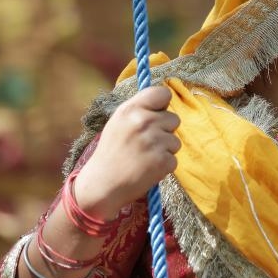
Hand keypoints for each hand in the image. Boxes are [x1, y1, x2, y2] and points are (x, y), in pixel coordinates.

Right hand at [74, 85, 180, 217]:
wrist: (102, 185)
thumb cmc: (111, 152)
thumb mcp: (118, 122)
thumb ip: (139, 110)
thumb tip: (163, 102)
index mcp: (131, 109)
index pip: (163, 93)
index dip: (163, 104)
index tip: (157, 113)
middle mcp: (143, 122)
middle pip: (174, 118)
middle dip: (165, 130)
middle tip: (146, 142)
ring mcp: (154, 142)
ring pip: (176, 140)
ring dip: (165, 149)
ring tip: (144, 157)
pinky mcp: (162, 161)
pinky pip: (174, 159)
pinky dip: (164, 165)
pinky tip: (147, 168)